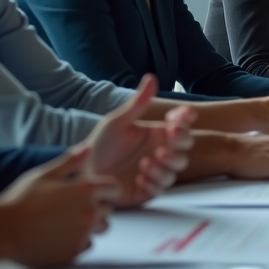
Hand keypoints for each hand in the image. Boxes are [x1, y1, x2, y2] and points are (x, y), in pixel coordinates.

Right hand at [0, 146, 119, 267]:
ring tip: (64, 222)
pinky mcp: (74, 252)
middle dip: (96, 207)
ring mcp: (83, 234)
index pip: (115, 189)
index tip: (92, 193)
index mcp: (86, 190)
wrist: (1, 231)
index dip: (105, 190)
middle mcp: (90, 212)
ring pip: (101, 229)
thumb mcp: (44, 175)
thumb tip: (88, 146)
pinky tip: (59, 236)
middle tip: (70, 207)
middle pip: (108, 210)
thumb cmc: (20, 199)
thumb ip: (70, 162)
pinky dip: (78, 241)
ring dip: (90, 225)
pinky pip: (87, 245)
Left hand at [85, 75, 196, 206]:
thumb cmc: (99, 145)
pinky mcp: (147, 190)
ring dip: (165, 166)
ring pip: (176, 169)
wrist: (82, 173)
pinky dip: (153, 183)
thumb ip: (137, 103)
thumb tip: (152, 77)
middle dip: (181, 143)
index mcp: (157, 134)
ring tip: (145, 163)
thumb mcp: (117, 122)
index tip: (178, 118)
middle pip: (186, 147)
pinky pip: (161, 188)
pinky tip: (138, 178)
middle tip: (166, 141)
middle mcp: (160, 151)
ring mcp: (156, 172)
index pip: (182, 124)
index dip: (185, 119)